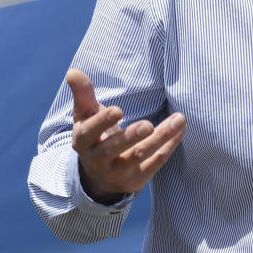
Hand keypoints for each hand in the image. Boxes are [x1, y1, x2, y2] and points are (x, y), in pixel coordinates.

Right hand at [67, 68, 185, 204]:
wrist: (98, 176)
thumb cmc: (94, 136)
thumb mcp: (85, 116)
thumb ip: (83, 94)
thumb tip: (73, 71)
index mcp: (83, 141)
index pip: (90, 132)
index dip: (102, 122)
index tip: (118, 110)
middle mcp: (98, 160)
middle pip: (115, 148)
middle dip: (132, 136)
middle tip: (148, 125)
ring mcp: (117, 173)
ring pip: (140, 156)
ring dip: (161, 138)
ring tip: (178, 120)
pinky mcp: (135, 180)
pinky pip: (155, 164)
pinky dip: (169, 146)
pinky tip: (180, 130)